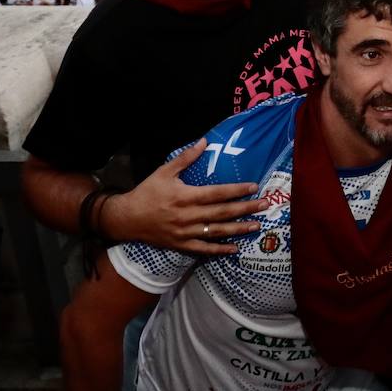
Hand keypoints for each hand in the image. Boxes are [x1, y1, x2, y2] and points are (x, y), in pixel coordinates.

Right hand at [101, 139, 264, 253]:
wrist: (126, 219)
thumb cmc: (147, 192)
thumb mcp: (164, 171)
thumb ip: (186, 158)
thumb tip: (204, 141)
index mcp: (185, 196)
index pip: (216, 193)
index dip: (236, 190)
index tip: (254, 187)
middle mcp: (187, 216)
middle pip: (221, 213)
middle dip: (245, 209)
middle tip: (265, 205)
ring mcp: (185, 232)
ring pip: (216, 231)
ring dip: (239, 229)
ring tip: (257, 225)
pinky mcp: (181, 244)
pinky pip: (203, 249)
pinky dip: (220, 249)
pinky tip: (235, 248)